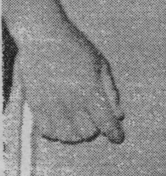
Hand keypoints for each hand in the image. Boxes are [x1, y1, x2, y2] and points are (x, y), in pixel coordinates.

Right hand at [16, 16, 123, 143]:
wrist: (44, 37)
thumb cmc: (77, 48)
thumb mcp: (101, 64)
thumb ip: (110, 91)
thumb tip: (119, 115)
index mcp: (90, 90)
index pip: (106, 122)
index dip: (114, 133)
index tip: (118, 138)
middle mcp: (71, 101)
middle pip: (87, 133)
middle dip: (94, 129)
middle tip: (94, 118)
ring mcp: (51, 105)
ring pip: (67, 137)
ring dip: (75, 133)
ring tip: (77, 120)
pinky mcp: (35, 106)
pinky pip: (47, 132)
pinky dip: (57, 132)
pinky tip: (61, 120)